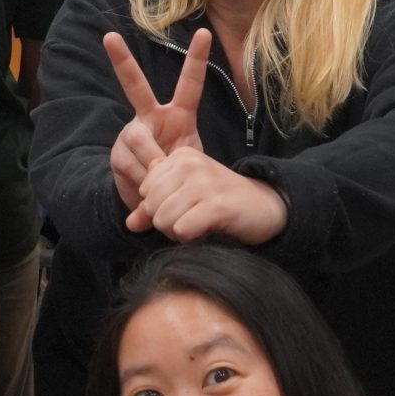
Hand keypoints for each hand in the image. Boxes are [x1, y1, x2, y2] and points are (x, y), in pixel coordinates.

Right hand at [103, 28, 207, 209]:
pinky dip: (143, 184)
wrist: (154, 201)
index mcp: (177, 115)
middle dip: (122, 61)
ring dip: (153, 166)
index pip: (190, 84)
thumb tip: (158, 169)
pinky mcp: (118, 154)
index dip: (197, 59)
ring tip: (160, 185)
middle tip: (109, 37)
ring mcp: (131, 134)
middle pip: (135, 86)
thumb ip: (181, 163)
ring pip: (138, 140)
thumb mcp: (190, 166)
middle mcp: (150, 117)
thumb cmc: (180, 176)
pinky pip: (130, 165)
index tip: (205, 32)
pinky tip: (146, 193)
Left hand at [131, 146, 288, 242]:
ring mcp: (204, 183)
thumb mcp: (183, 198)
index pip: (145, 190)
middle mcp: (190, 164)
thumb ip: (153, 209)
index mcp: (179, 157)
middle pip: (152, 206)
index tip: (183, 206)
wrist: (265, 207)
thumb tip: (130, 224)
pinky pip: (182, 229)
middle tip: (190, 219)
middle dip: (166, 222)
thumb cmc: (219, 202)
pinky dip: (190, 238)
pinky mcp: (217, 205)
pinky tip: (206, 230)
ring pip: (163, 219)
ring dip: (177, 232)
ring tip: (198, 225)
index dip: (159, 207)